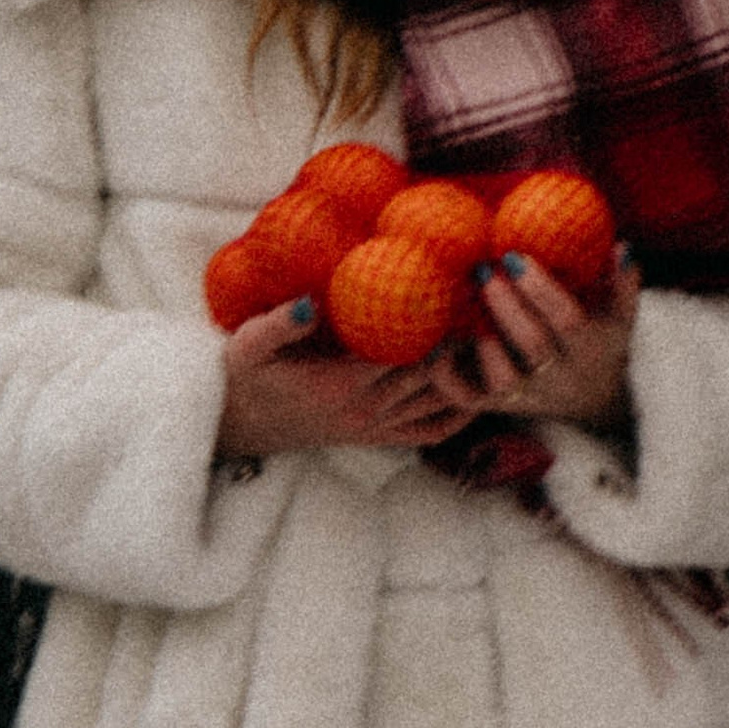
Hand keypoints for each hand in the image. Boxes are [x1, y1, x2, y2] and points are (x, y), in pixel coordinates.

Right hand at [216, 297, 480, 458]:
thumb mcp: (247, 345)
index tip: (457, 289)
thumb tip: (308, 303)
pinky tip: (479, 390)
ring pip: (436, 403)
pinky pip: (428, 432)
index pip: (400, 352)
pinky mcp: (376, 438)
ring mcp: (373, 427)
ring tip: (492, 335)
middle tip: (485, 302)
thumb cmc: (243, 377)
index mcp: (338, 383)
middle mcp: (364, 409)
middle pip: (428, 373)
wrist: (236, 426)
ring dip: (466, 372)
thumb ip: (277, 325)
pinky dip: (458, 415)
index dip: (432, 323)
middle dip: (457, 340)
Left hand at [450, 247, 637, 433]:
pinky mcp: (499, 407)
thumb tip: (620, 247)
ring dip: (483, 346)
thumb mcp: (620, 315)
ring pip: (504, 381)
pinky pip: (469, 399)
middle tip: (483, 270)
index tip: (516, 256)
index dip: (542, 291)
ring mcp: (528, 396)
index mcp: (590, 350)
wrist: (592, 400)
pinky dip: (447, 377)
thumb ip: (622, 282)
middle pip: (534, 346)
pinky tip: (438, 343)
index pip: (569, 322)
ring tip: (464, 308)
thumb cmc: (601, 340)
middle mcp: (560, 377)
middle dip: (507, 307)